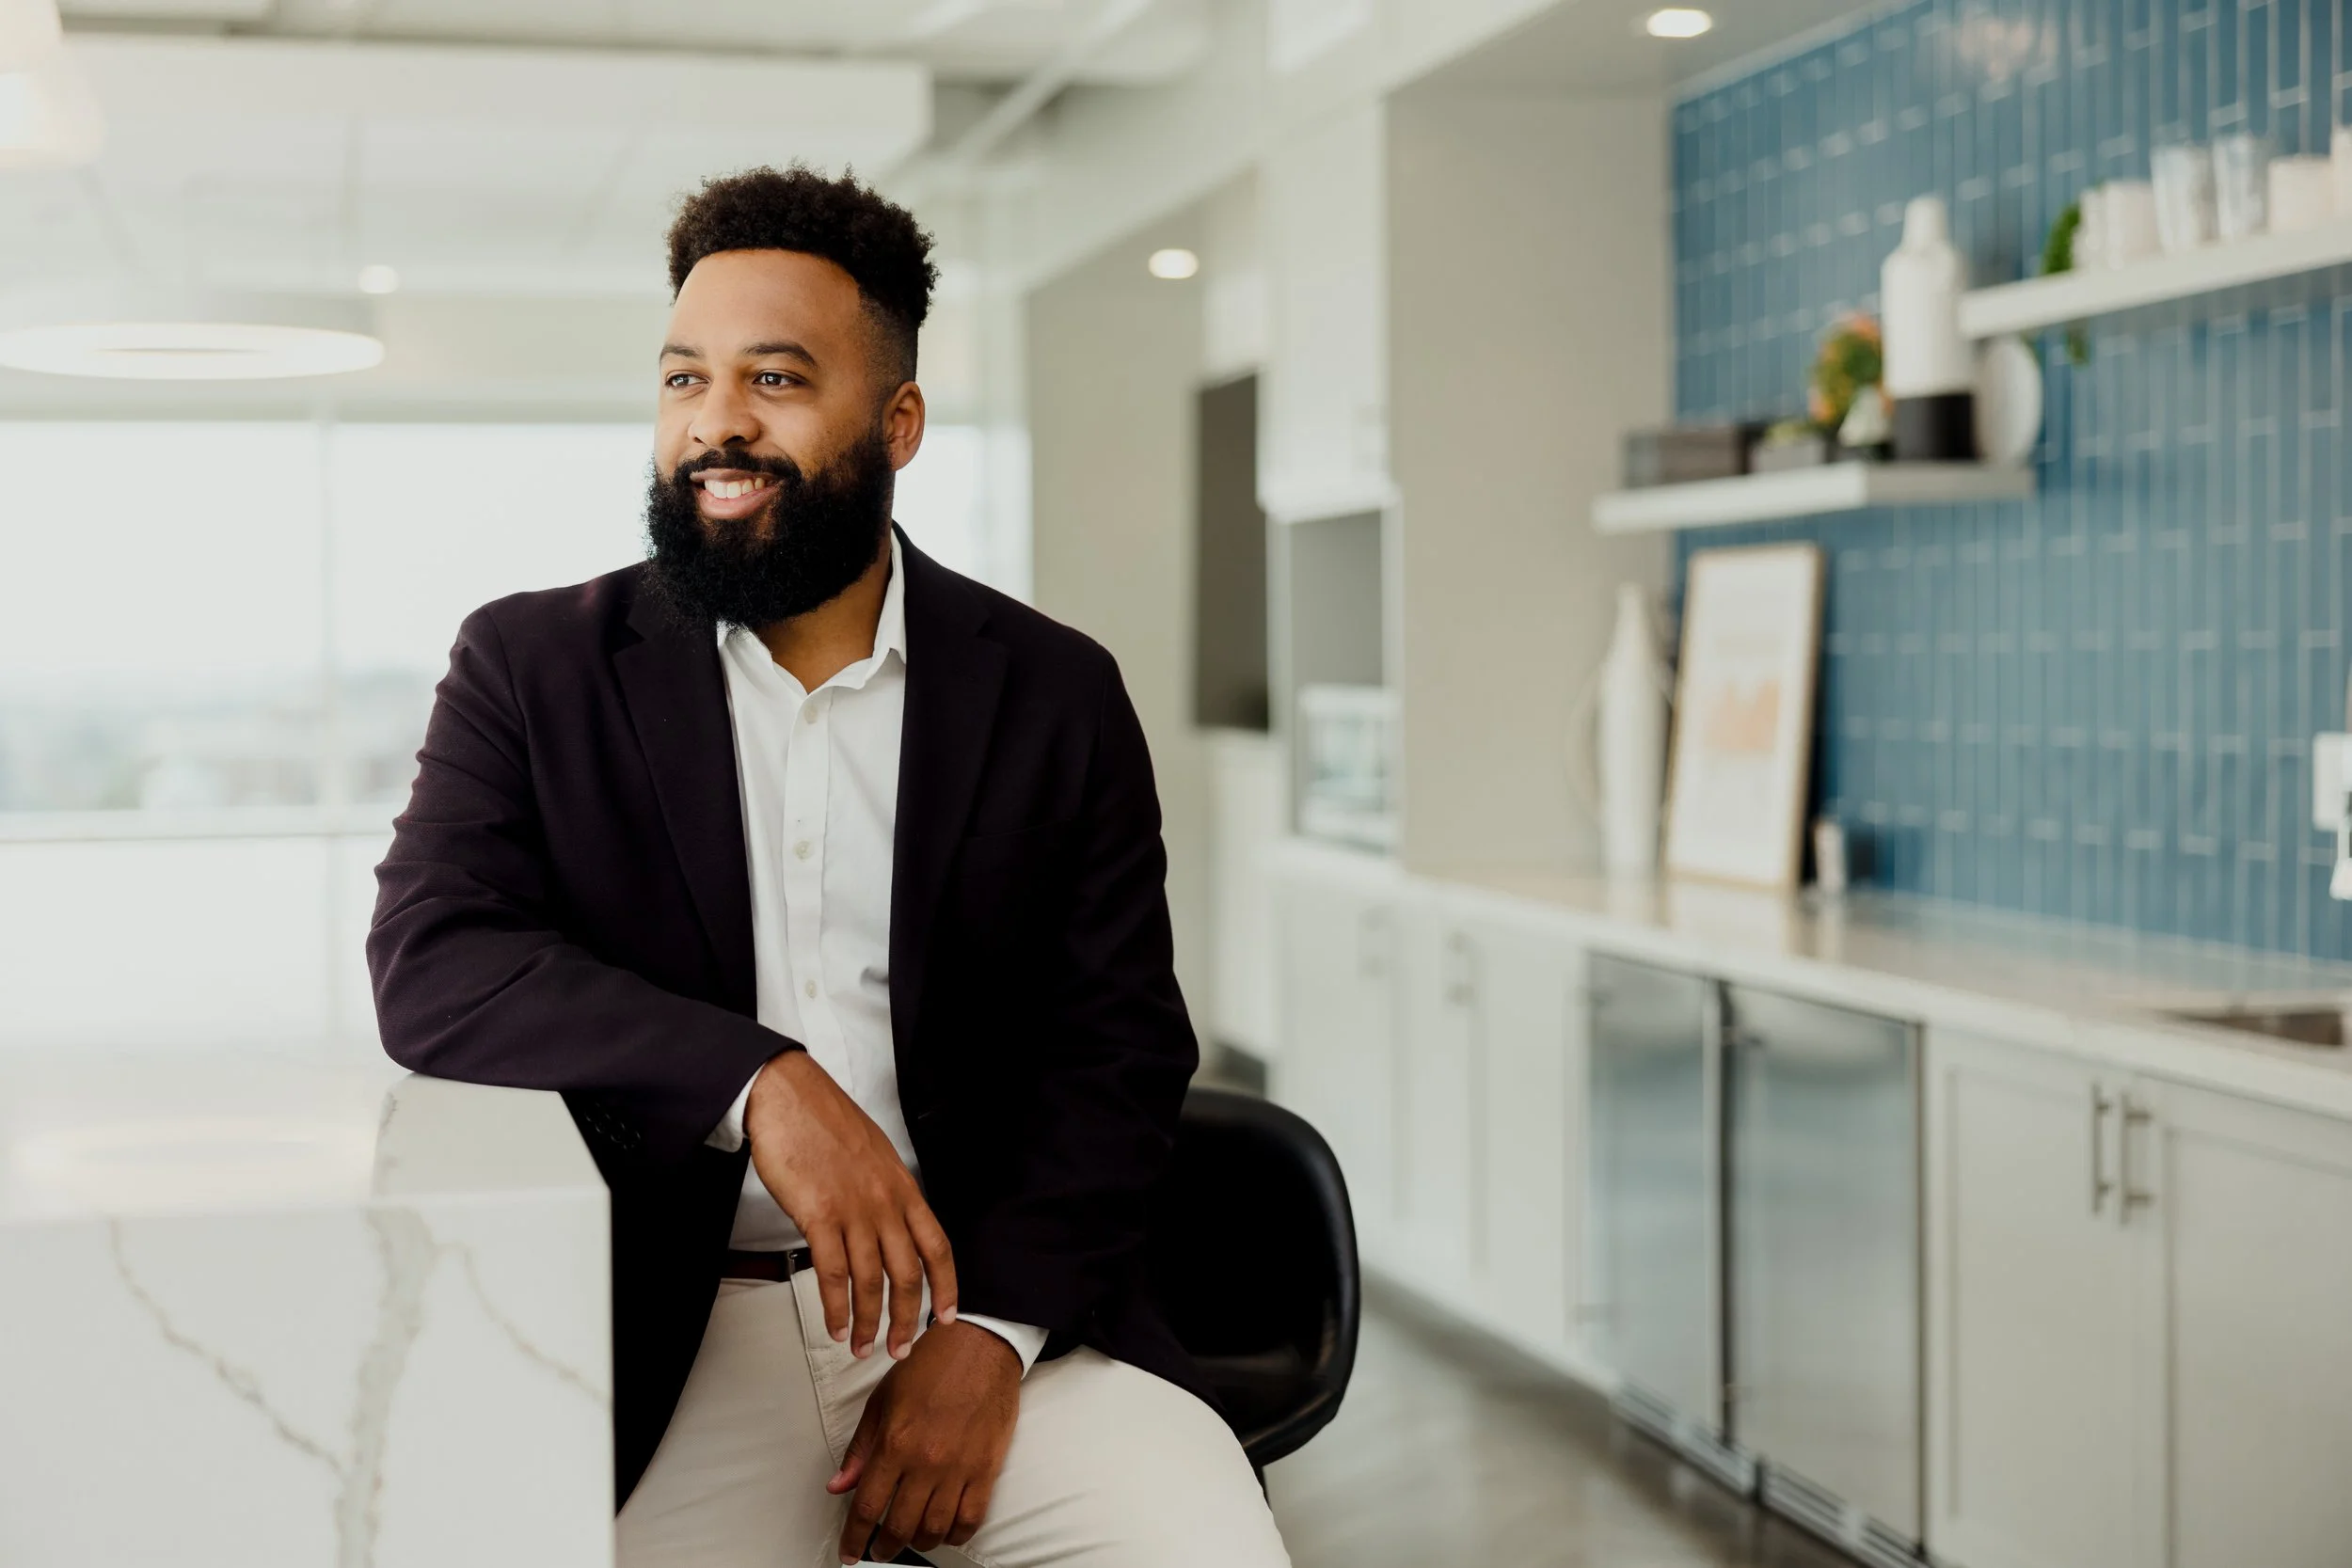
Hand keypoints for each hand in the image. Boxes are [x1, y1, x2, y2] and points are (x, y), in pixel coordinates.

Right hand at [745, 1051, 956, 1359]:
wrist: (789, 1096)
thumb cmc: (826, 1122)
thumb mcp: (875, 1156)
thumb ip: (887, 1193)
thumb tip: (890, 1225)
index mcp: (903, 1188)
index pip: (937, 1247)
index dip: (947, 1286)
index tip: (948, 1317)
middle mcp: (886, 1203)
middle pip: (908, 1275)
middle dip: (908, 1319)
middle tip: (900, 1348)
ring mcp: (854, 1211)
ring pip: (870, 1281)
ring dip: (868, 1322)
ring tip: (861, 1348)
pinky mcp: (819, 1216)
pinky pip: (832, 1274)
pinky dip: (835, 1307)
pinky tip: (834, 1326)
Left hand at [828, 1321, 1019, 1563]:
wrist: (981, 1344)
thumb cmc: (932, 1365)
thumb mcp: (882, 1400)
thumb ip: (860, 1448)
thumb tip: (838, 1485)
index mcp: (894, 1443)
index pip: (867, 1506)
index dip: (854, 1537)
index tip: (850, 1553)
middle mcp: (925, 1461)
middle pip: (900, 1525)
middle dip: (884, 1548)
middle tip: (878, 1552)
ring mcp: (959, 1467)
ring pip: (936, 1528)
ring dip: (919, 1543)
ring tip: (911, 1541)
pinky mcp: (987, 1467)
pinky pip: (971, 1517)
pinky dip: (957, 1534)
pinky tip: (947, 1533)